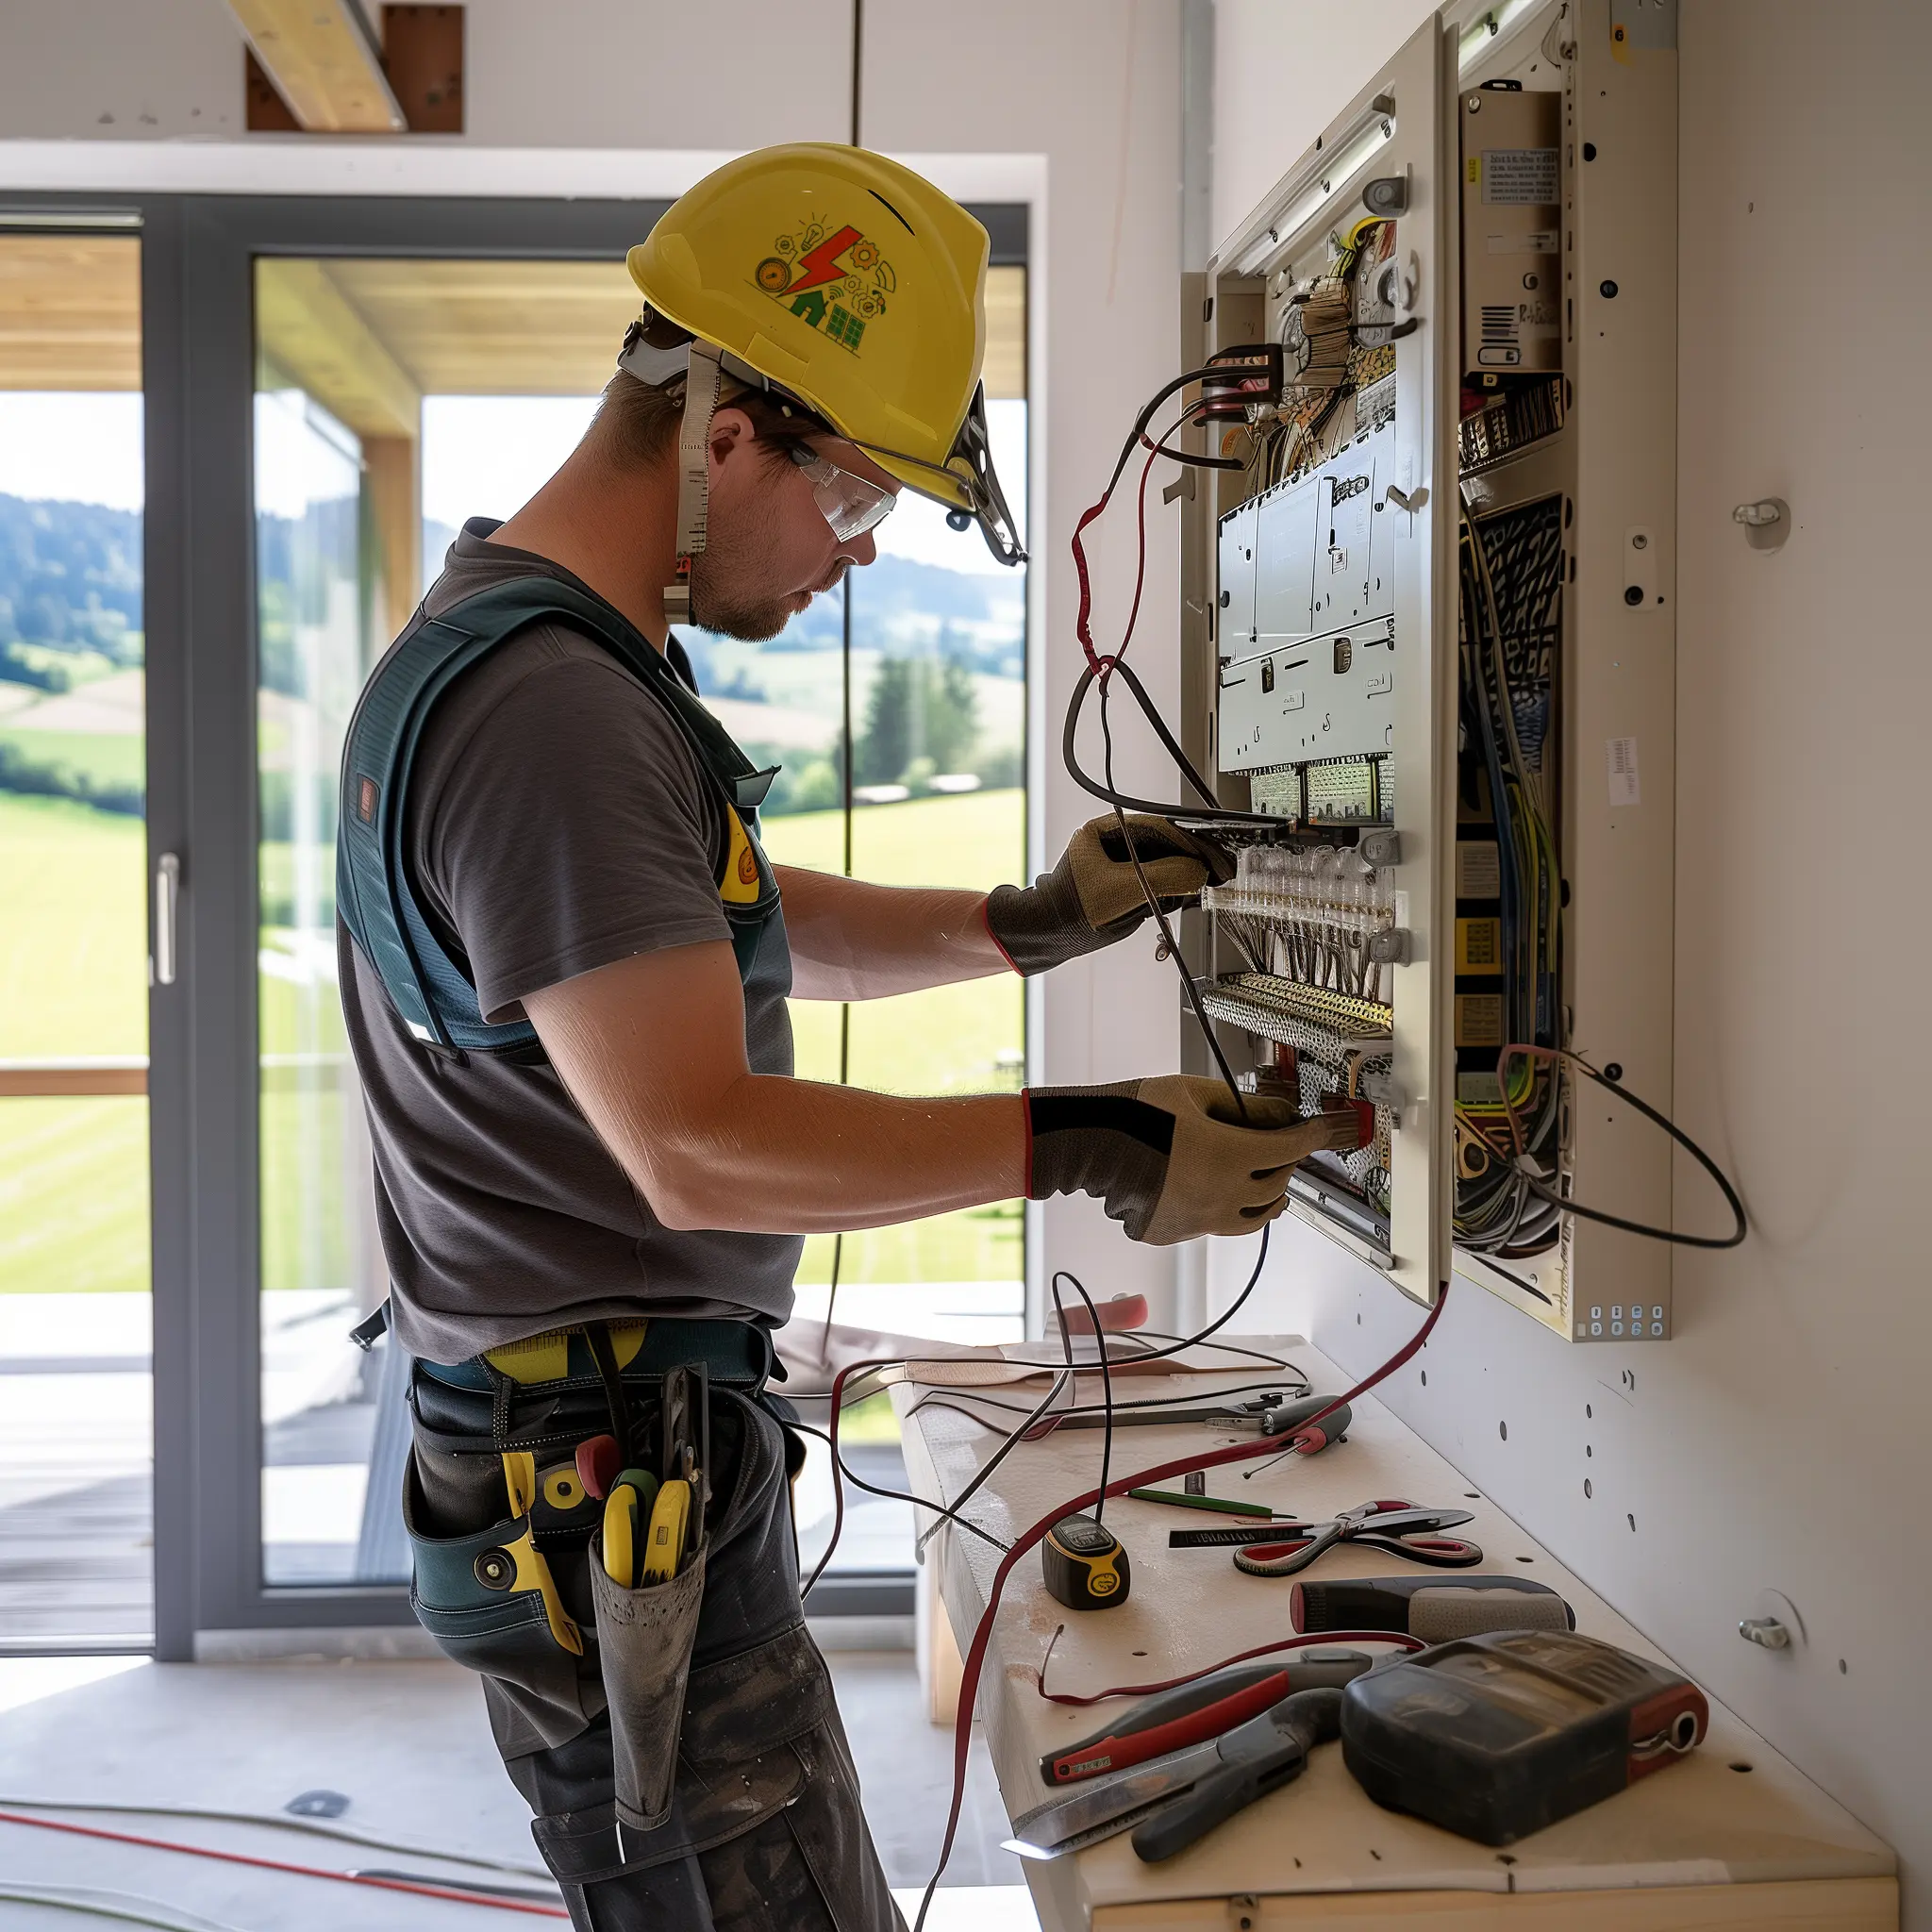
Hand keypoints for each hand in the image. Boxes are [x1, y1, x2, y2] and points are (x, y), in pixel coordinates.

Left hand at [983, 815, 1234, 975]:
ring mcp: (1118, 863)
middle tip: (1217, 872)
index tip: (1211, 856)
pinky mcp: (1123, 883)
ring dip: (1183, 876)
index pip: (1158, 828)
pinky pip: (1155, 881)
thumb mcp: (1123, 892)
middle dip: (1190, 860)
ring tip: (1204, 886)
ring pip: (1162, 863)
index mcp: (1104, 830)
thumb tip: (1198, 872)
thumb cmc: (1072, 911)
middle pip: (1164, 844)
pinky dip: (1171, 891)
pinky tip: (1184, 899)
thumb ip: (1163, 878)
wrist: (1048, 936)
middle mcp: (1112, 842)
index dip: (1189, 842)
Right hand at [1024, 1075, 1371, 1244]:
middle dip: (1285, 1167)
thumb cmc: (1139, 1111)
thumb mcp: (1196, 1094)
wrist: (1090, 1144)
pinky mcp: (1177, 1233)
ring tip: (1269, 1189)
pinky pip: (1212, 1226)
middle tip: (1283, 1150)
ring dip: (1266, 1201)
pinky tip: (1213, 1193)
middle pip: (1276, 1188)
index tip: (1323, 1132)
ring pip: (1252, 1220)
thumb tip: (1280, 1113)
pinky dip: (1222, 1210)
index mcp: (1232, 1157)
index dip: (1312, 1138)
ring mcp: (1200, 1221)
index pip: (1290, 1150)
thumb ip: (1244, 1106)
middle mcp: (1223, 1196)